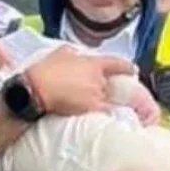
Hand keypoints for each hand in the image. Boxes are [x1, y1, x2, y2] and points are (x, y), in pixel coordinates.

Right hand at [22, 46, 137, 116]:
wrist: (36, 90)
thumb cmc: (45, 71)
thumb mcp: (59, 53)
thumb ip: (72, 52)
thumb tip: (74, 54)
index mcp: (92, 64)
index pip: (117, 64)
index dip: (127, 68)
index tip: (133, 70)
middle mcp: (98, 80)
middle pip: (113, 86)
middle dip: (111, 89)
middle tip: (103, 92)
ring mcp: (95, 96)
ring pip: (109, 101)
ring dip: (105, 103)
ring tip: (96, 106)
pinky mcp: (89, 109)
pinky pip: (102, 113)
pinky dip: (103, 115)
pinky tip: (98, 117)